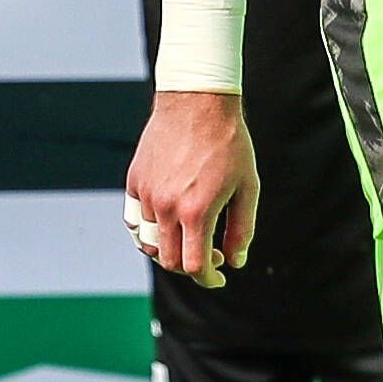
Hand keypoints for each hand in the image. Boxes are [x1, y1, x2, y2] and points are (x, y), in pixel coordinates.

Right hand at [126, 89, 255, 286]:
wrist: (196, 102)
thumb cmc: (228, 144)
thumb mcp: (247, 188)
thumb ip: (241, 230)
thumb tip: (234, 261)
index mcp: (196, 212)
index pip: (194, 267)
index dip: (208, 279)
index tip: (218, 277)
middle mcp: (165, 208)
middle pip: (170, 260)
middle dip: (192, 266)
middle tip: (211, 254)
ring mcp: (146, 195)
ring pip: (148, 242)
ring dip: (169, 249)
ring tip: (188, 238)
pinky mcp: (135, 182)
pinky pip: (135, 219)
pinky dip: (149, 229)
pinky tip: (167, 221)